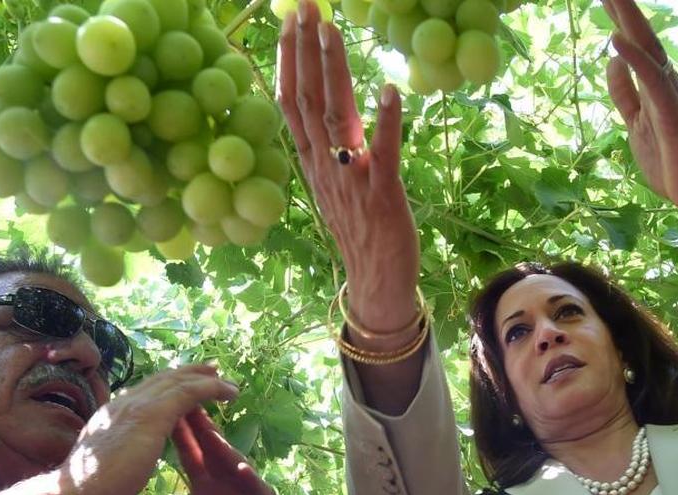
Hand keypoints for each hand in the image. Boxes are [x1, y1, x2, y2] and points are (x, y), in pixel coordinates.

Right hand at [56, 364, 238, 494]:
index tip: (180, 389)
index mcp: (108, 420)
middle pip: (160, 381)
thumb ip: (108, 468)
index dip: (163, 390)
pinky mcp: (152, 413)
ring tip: (225, 380)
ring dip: (204, 379)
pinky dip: (211, 388)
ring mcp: (135, 407)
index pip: (141, 396)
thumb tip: (111, 476)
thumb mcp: (98, 476)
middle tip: (209, 371)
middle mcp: (121, 406)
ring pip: (177, 382)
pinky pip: (190, 392)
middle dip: (186, 375)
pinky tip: (229, 393)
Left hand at [118, 410, 297, 494]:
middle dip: (198, 423)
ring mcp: (246, 490)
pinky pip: (256, 489)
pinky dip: (249, 478)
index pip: (189, 451)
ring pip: (233, 462)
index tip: (161, 408)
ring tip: (209, 427)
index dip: (177, 430)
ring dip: (222, 445)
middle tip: (185, 396)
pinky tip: (241, 469)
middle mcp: (225, 481)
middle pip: (210, 447)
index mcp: (206, 485)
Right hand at [278, 1, 418, 329]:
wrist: (377, 283)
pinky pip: (384, 155)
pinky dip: (386, 123)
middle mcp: (326, 167)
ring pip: (337, 120)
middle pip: (307, 101)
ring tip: (334, 31)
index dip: (288, 61)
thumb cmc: (362, 232)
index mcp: (313, 163)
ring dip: (335, 74)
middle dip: (306, 52)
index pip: (290, 103)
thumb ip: (331, 147)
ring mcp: (352, 181)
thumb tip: (328, 107)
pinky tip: (390, 90)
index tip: (290, 21)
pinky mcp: (383, 196)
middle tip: (306, 6)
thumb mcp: (336, 184)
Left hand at [601, 0, 677, 218]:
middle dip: (624, 11)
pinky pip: (652, 82)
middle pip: (643, 39)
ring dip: (629, 22)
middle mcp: (666, 84)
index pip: (635, 45)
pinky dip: (636, 60)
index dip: (619, 20)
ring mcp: (670, 98)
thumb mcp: (635, 123)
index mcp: (655, 86)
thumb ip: (625, 93)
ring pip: (649, 51)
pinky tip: (618, 41)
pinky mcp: (672, 116)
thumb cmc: (670, 160)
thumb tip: (613, 60)